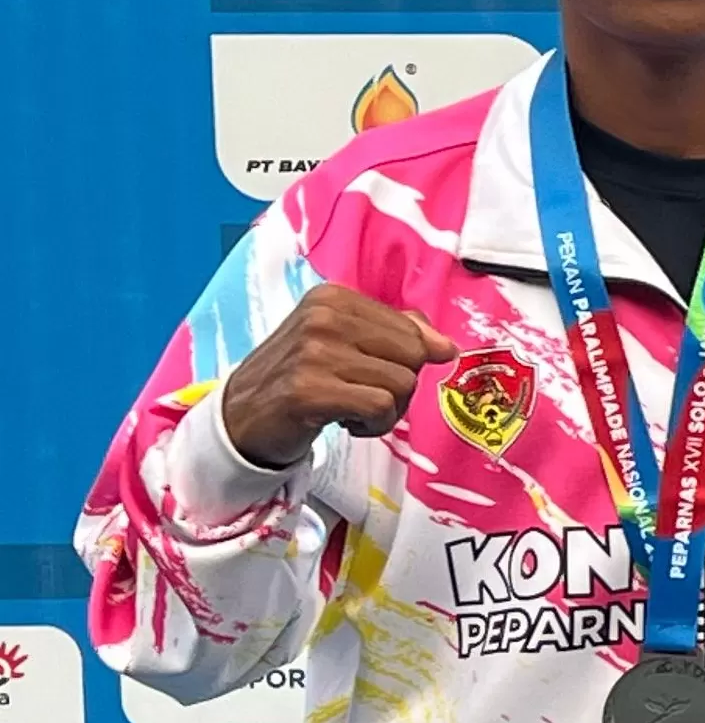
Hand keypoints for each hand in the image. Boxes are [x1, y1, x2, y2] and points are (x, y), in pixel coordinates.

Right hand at [215, 284, 457, 467]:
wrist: (240, 417)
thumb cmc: (300, 378)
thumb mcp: (343, 343)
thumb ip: (396, 334)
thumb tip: (446, 345)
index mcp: (333, 298)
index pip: (412, 331)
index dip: (406, 362)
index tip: (371, 372)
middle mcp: (323, 318)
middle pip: (413, 355)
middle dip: (400, 385)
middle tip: (363, 395)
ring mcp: (314, 353)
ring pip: (402, 384)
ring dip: (387, 410)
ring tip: (351, 409)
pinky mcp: (309, 390)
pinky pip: (380, 407)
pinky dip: (374, 425)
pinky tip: (345, 422)